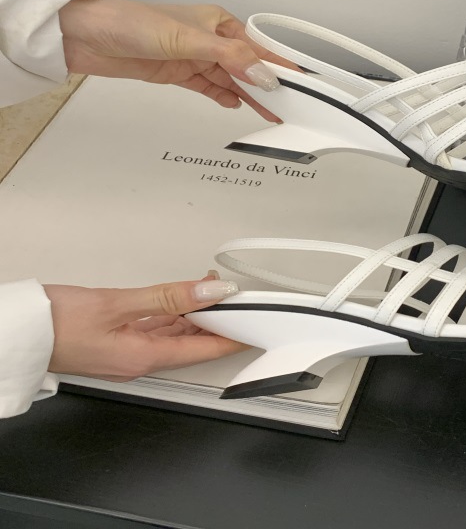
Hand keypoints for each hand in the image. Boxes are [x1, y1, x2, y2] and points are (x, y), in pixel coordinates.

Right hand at [43, 273, 247, 380]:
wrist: (16, 331)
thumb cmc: (55, 323)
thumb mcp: (117, 303)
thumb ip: (167, 297)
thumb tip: (209, 292)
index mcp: (142, 358)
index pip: (202, 351)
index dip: (232, 338)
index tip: (255, 326)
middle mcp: (138, 360)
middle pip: (191, 344)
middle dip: (217, 321)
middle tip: (235, 298)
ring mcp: (126, 352)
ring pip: (174, 336)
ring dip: (196, 315)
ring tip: (213, 292)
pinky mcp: (115, 341)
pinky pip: (156, 330)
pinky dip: (174, 315)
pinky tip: (182, 302)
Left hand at [58, 0, 299, 121]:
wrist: (88, 37)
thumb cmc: (133, 23)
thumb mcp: (189, 39)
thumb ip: (230, 59)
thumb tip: (264, 76)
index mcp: (218, 22)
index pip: (258, 48)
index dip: (280, 65)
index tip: (301, 83)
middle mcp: (210, 39)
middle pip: (247, 67)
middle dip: (268, 85)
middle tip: (291, 106)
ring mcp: (194, 57)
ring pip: (231, 80)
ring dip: (249, 96)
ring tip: (271, 113)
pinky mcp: (178, 73)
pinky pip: (210, 87)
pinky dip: (224, 96)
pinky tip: (237, 105)